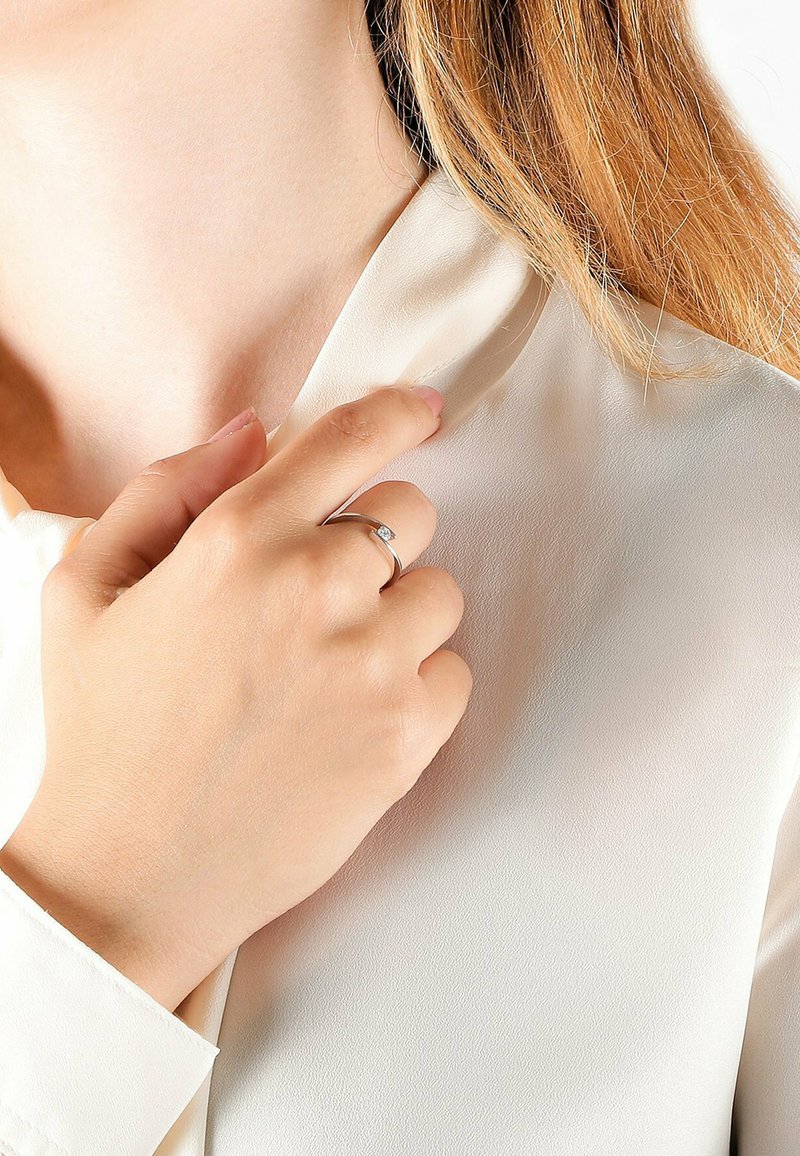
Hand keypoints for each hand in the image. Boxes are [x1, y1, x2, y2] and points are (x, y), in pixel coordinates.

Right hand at [0, 386, 471, 1010]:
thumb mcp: (86, 588)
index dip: (395, 414)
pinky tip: (352, 717)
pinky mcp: (407, 735)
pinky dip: (417, 685)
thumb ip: (168, 489)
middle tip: (319, 596)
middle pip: (411, 512)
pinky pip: (453, 671)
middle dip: (373, 541)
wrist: (131, 873)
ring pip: (440, 593)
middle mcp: (316, 586)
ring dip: (396, 616)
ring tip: (329, 668)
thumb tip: (252, 431)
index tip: (421, 411)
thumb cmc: (103, 730)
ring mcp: (371, 662)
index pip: (350, 440)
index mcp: (239, 537)